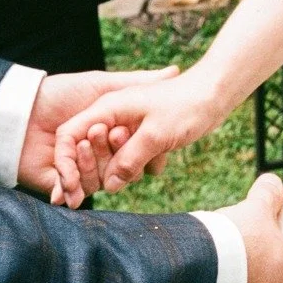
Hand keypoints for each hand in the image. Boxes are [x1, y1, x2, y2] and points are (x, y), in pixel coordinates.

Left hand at [18, 66, 178, 196]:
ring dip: (93, 166)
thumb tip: (175, 71)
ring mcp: (78, 170)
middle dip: (115, 153)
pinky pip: (75, 193)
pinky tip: (74, 188)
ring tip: (85, 145)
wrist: (19, 110)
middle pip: (118, 167)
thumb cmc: (60, 93)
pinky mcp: (59, 183)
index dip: (137, 145)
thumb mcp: (102, 85)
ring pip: (98, 180)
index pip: (132, 148)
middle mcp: (96, 153)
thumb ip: (138, 80)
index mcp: (108, 133)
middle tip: (110, 135)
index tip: (135, 132)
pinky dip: (74, 192)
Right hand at [52, 69, 226, 207]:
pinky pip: (135, 159)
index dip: (68, 164)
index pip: (70, 136)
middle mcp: (112, 117)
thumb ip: (129, 160)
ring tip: (152, 157)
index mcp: (107, 108)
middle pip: (89, 152)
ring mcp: (128, 127)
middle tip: (126, 170)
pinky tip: (163, 156)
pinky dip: (145, 164)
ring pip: (114, 159)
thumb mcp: (155, 135)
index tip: (72, 189)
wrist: (215, 94)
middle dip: (101, 168)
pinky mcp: (143, 136)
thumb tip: (110, 187)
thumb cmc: (185, 106)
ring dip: (128, 167)